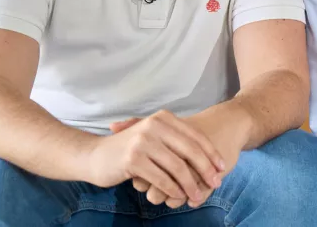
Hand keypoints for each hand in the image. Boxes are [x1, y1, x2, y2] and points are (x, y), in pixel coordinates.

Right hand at [87, 110, 225, 206]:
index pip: (195, 136)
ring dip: (190, 184)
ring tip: (198, 196)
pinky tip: (178, 197)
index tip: (222, 167)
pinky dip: (173, 189)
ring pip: (177, 167)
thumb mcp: (154, 138)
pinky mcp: (134, 159)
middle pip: (190, 151)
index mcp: (163, 118)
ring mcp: (144, 141)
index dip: (210, 153)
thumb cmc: (129, 149)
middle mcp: (155, 125)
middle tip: (217, 183)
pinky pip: (161, 178)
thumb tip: (208, 155)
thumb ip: (176, 141)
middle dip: (206, 169)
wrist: (94, 156)